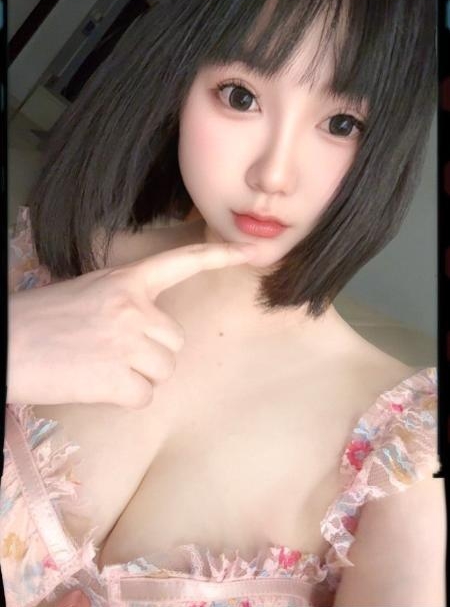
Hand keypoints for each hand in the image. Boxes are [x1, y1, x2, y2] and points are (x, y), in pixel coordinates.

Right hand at [8, 243, 252, 407]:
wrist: (5, 343)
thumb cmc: (40, 319)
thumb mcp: (88, 292)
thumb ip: (124, 302)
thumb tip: (146, 328)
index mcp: (126, 280)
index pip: (182, 261)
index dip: (220, 257)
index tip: (253, 252)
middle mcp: (134, 307)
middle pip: (174, 341)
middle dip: (150, 353)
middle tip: (109, 352)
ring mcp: (128, 343)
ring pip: (163, 371)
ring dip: (137, 377)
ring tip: (98, 366)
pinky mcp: (118, 379)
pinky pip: (144, 397)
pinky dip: (124, 398)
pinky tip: (95, 385)